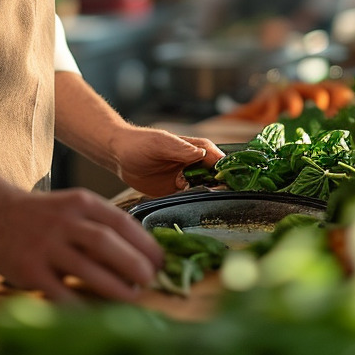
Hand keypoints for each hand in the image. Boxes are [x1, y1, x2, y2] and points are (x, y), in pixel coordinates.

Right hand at [0, 185, 162, 302]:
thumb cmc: (44, 215)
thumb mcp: (73, 207)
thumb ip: (101, 225)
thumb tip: (141, 253)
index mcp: (81, 203)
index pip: (121, 221)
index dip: (145, 243)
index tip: (161, 261)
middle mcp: (65, 222)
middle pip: (107, 243)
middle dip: (134, 264)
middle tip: (151, 280)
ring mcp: (46, 246)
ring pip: (88, 269)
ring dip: (115, 287)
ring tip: (132, 297)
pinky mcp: (30, 270)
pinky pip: (61, 292)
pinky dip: (82, 305)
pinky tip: (97, 313)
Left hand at [109, 127, 223, 197]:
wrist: (119, 156)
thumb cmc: (140, 143)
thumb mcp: (160, 143)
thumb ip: (180, 149)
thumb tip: (202, 154)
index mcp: (196, 149)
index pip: (220, 160)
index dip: (228, 172)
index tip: (234, 186)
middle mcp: (195, 165)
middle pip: (217, 178)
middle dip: (221, 189)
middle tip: (221, 202)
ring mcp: (187, 179)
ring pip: (206, 190)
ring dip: (209, 199)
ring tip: (208, 208)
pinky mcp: (177, 192)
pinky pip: (190, 200)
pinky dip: (194, 205)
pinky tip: (193, 211)